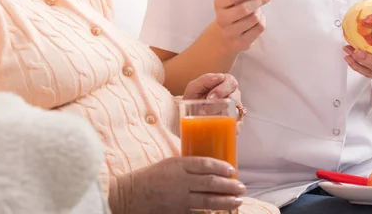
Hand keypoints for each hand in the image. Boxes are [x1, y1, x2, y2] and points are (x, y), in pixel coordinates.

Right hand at [117, 157, 244, 213]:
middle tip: (242, 187)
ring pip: (208, 200)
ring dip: (225, 201)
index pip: (204, 164)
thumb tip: (207, 167)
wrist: (130, 196)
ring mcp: (179, 199)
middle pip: (210, 183)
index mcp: (178, 165)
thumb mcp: (167, 164)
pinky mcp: (177, 213)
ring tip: (237, 201)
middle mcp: (180, 181)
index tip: (232, 169)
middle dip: (229, 185)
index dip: (220, 166)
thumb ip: (185, 166)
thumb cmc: (149, 177)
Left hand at [183, 73, 245, 131]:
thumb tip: (219, 76)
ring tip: (209, 120)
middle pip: (235, 97)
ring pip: (237, 112)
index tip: (209, 97)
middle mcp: (234, 95)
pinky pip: (238, 126)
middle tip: (207, 110)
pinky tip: (217, 128)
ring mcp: (237, 110)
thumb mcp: (194, 88)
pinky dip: (228, 128)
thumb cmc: (193, 98)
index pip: (230, 82)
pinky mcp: (237, 124)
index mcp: (226, 82)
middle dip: (221, 104)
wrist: (189, 116)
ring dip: (223, 116)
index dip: (221, 90)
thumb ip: (204, 80)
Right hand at [213, 0, 275, 52]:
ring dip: (260, 11)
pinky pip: (259, 28)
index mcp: (219, 4)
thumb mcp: (234, 0)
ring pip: (255, 18)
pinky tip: (258, 20)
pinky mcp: (242, 43)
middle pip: (246, 8)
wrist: (222, 37)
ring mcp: (231, 33)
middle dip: (260, 0)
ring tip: (257, 10)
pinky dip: (262, 21)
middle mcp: (222, 19)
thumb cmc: (231, 12)